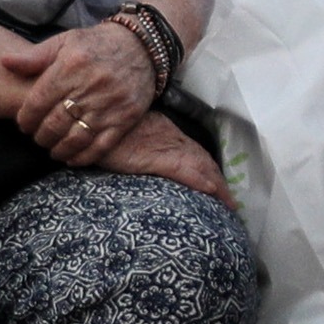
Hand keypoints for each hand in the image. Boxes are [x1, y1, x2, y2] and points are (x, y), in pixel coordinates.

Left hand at [0, 19, 160, 167]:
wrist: (143, 46)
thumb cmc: (97, 44)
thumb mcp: (65, 41)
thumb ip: (34, 56)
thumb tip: (4, 62)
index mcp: (71, 65)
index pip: (38, 101)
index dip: (25, 118)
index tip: (23, 124)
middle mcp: (91, 86)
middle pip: (55, 123)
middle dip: (40, 135)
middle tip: (37, 137)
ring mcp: (110, 105)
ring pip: (75, 138)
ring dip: (58, 149)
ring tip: (52, 148)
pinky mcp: (125, 118)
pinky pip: (101, 146)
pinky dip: (83, 157)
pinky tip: (72, 158)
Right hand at [93, 109, 227, 204]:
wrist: (92, 119)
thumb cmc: (107, 131)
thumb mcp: (126, 138)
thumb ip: (137, 147)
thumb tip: (138, 157)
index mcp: (166, 134)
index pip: (195, 153)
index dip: (208, 170)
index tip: (218, 185)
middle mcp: (172, 139)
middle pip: (203, 160)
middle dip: (218, 180)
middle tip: (230, 201)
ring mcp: (166, 146)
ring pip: (200, 165)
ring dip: (216, 184)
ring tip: (228, 203)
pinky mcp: (156, 156)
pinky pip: (183, 169)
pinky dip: (199, 179)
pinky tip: (211, 190)